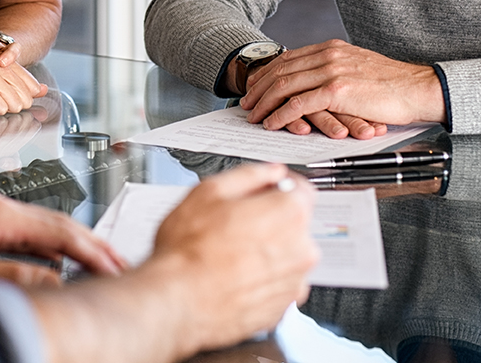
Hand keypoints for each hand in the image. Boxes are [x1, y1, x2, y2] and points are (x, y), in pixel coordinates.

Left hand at [0, 190, 124, 286]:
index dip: (92, 250)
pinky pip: (23, 234)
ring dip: (70, 248)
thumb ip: (13, 276)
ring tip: (96, 266)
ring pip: (41, 229)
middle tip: (119, 265)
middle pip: (56, 224)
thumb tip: (55, 280)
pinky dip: (47, 249)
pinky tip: (52, 265)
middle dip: (90, 245)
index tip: (116, 266)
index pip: (59, 230)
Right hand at [150, 163, 317, 353]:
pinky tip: (235, 274)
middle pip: (294, 223)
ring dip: (267, 250)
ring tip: (230, 252)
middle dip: (270, 219)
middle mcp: (300, 249)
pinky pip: (279, 283)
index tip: (266, 189)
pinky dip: (263, 278)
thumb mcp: (209, 191)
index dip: (279, 186)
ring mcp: (294, 282)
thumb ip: (248, 175)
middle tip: (235, 222)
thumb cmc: (189, 250)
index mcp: (287, 214)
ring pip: (286, 255)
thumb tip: (268, 172)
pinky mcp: (283, 308)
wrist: (179, 300)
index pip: (301, 189)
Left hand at [240, 39, 445, 136]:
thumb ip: (335, 70)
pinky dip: (281, 114)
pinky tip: (273, 123)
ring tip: (254, 116)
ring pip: (285, 86)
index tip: (255, 86)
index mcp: (331, 48)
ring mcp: (331, 71)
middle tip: (246, 103)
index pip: (288, 59)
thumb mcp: (358, 68)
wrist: (419, 88)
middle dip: (259, 88)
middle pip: (281, 70)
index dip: (267, 73)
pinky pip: (299, 103)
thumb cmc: (393, 85)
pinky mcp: (337, 91)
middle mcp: (327, 55)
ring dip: (265, 102)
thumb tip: (316, 83)